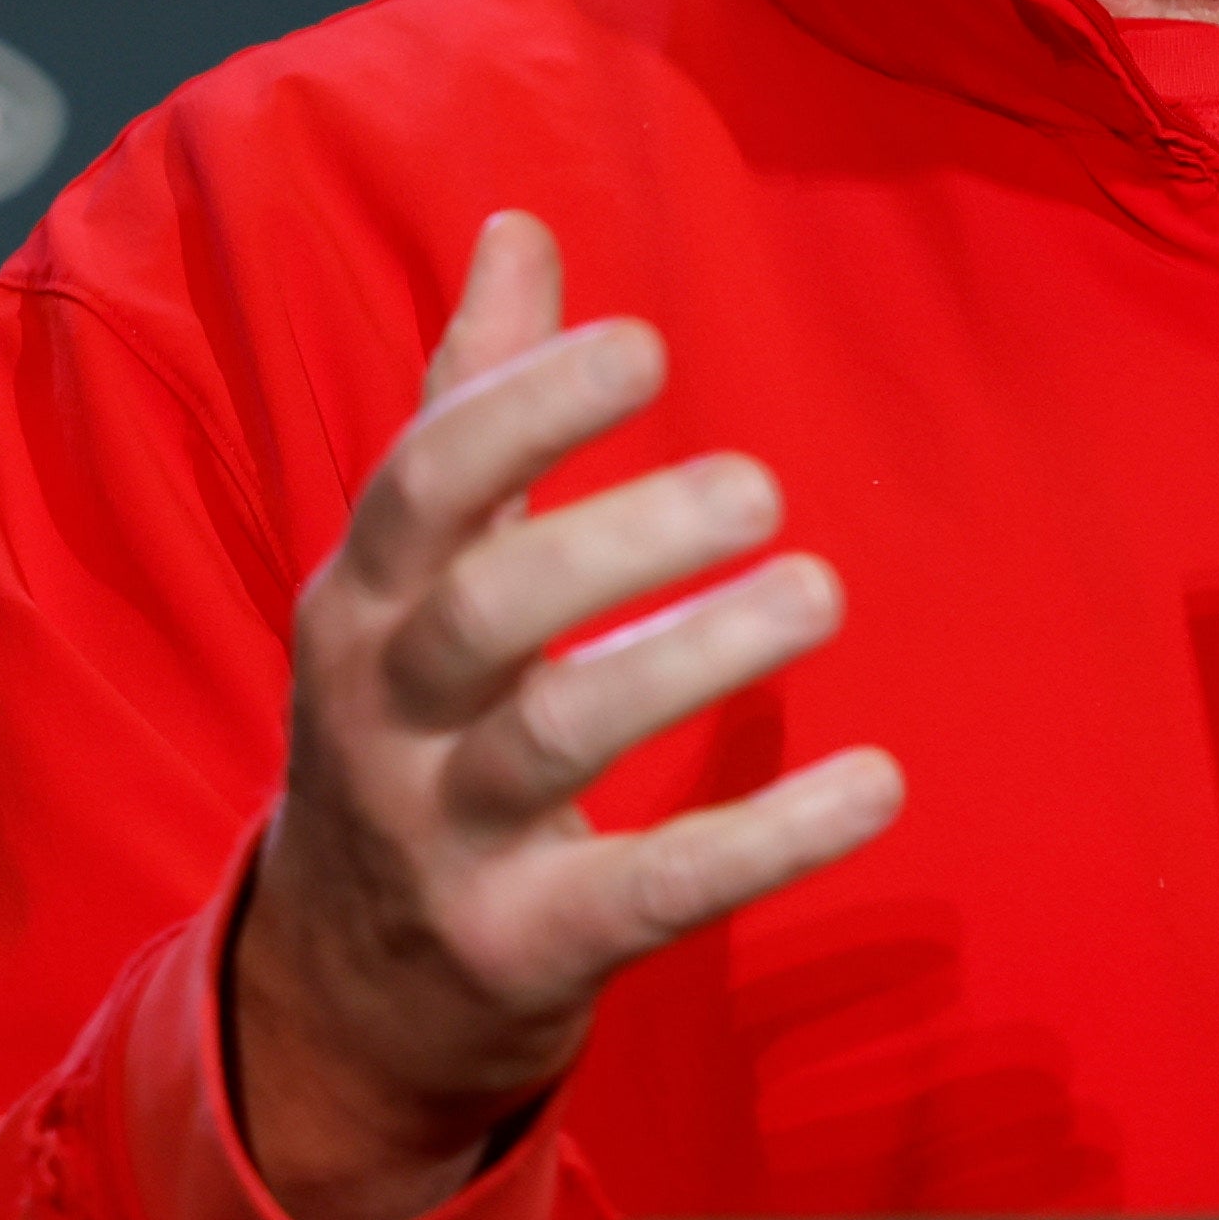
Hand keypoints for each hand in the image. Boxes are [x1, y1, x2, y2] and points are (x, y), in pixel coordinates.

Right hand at [225, 210, 905, 1219]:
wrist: (342, 992)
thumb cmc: (409, 730)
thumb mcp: (412, 573)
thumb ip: (471, 400)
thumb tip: (518, 228)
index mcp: (360, 599)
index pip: (423, 481)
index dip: (529, 405)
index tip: (650, 344)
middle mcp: (381, 711)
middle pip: (484, 606)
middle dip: (618, 538)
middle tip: (762, 486)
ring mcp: (441, 837)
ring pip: (556, 737)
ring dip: (693, 661)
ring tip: (820, 591)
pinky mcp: (519, 947)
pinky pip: (644, 890)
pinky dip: (762, 842)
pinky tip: (875, 786)